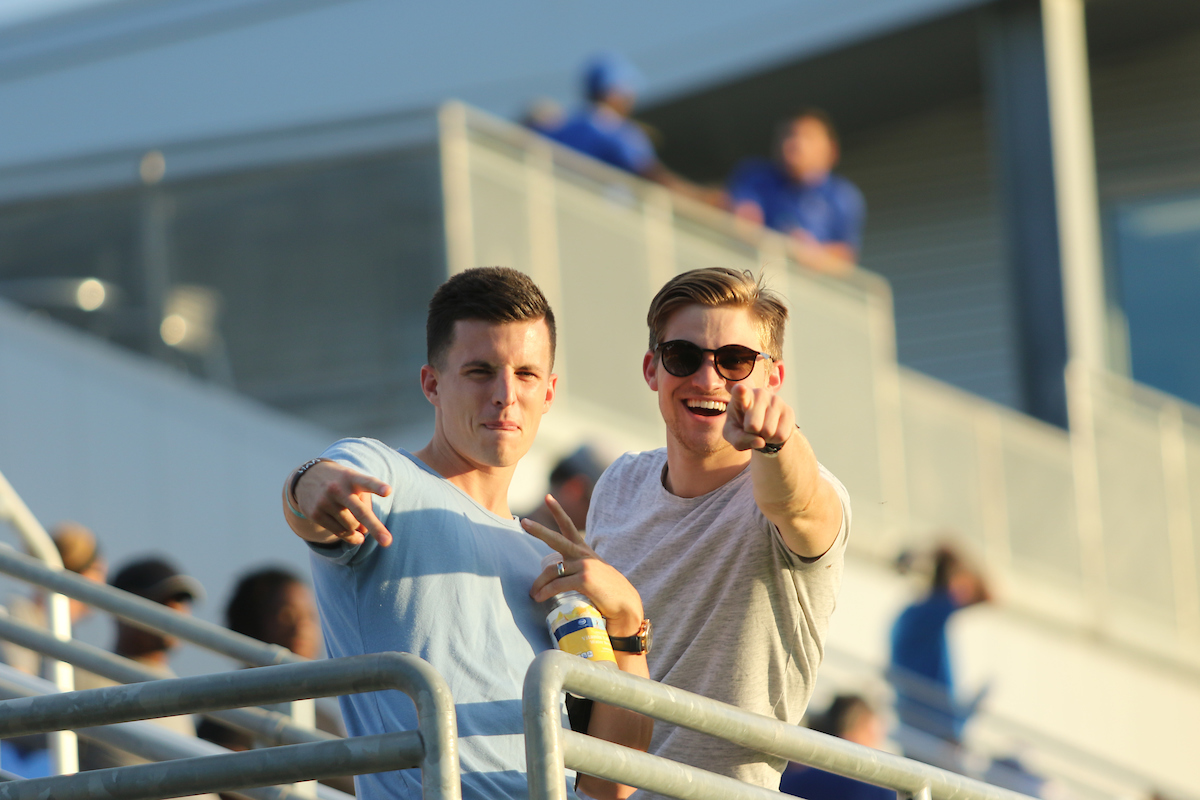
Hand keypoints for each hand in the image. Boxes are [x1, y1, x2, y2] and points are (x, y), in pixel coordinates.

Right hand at [292, 461, 392, 546]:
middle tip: (387, 542)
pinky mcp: (315, 514)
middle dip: (375, 527)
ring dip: (359, 529)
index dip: (378, 487)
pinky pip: (339, 532)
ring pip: (351, 526)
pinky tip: (356, 536)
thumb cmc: (341, 483)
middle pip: (360, 512)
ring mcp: (325, 502)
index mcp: (351, 478)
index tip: (388, 491)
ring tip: (360, 525)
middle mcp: (337, 489)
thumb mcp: (354, 483)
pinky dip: (351, 537)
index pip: (367, 482)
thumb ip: (365, 504)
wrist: (306, 478)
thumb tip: (364, 531)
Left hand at [523, 495, 642, 636]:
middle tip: (524, 522)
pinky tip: (540, 597)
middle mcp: (584, 555)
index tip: (548, 498)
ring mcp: (584, 566)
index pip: (569, 527)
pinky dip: (546, 592)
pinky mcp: (584, 579)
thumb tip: (559, 576)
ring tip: (533, 594)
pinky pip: (557, 585)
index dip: (558, 512)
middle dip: (538, 530)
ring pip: (552, 570)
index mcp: (585, 552)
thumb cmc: (608, 595)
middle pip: (556, 540)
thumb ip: (578, 571)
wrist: (626, 606)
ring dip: (539, 584)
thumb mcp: (594, 576)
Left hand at [723, 384, 794, 451]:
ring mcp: (775, 400)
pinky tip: (772, 430)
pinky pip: (781, 435)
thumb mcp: (732, 434)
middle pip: (754, 426)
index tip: (740, 388)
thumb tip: (760, 442)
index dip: (740, 391)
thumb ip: (739, 439)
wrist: (760, 426)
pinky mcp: (788, 410)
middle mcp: (759, 394)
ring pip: (768, 431)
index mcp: (740, 396)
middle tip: (752, 428)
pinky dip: (774, 440)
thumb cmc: (741, 427)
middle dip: (752, 434)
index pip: (739, 393)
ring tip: (762, 428)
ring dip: (764, 437)